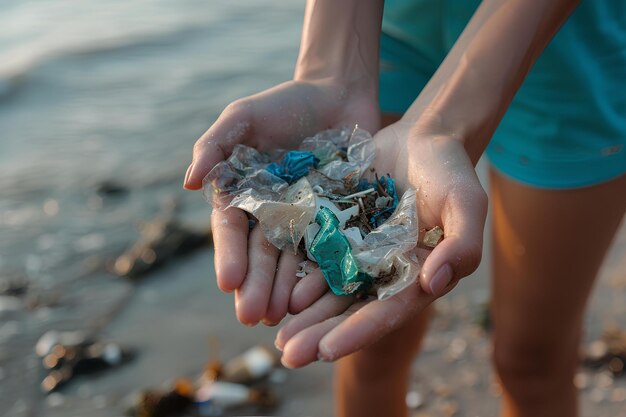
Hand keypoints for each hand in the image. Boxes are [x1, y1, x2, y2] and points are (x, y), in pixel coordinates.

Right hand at [184, 79, 378, 325]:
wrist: (338, 94)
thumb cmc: (286, 103)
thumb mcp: (245, 117)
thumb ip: (215, 145)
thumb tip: (188, 184)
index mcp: (245, 194)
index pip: (232, 230)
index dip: (229, 256)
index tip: (228, 282)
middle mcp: (271, 213)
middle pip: (261, 253)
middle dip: (255, 285)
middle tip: (252, 317)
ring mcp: (306, 219)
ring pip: (292, 260)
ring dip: (282, 290)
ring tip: (279, 317)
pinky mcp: (337, 219)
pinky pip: (329, 249)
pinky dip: (322, 273)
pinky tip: (317, 298)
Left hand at [275, 120, 487, 366]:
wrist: (421, 138)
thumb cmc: (451, 171)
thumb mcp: (466, 203)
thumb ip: (462, 244)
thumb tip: (435, 283)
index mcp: (419, 275)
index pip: (388, 311)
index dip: (358, 332)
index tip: (327, 351)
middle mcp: (387, 271)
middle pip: (351, 308)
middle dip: (320, 333)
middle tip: (287, 355)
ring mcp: (361, 252)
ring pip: (329, 289)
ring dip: (303, 313)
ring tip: (275, 336)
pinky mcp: (340, 231)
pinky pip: (315, 256)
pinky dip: (296, 273)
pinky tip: (274, 290)